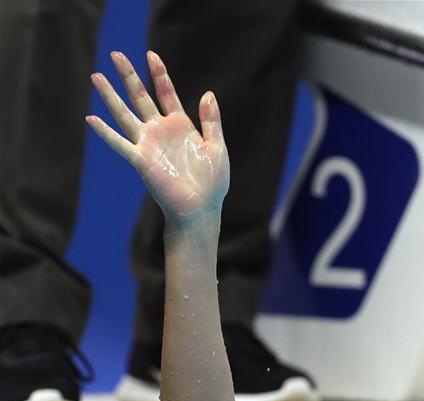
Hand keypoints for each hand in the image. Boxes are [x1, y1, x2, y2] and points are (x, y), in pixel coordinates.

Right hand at [87, 51, 228, 221]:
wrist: (201, 209)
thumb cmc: (212, 183)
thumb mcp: (216, 147)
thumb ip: (211, 121)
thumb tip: (208, 93)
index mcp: (180, 126)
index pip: (166, 93)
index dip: (159, 74)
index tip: (151, 55)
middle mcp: (161, 132)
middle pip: (141, 97)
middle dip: (129, 76)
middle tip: (115, 54)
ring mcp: (149, 145)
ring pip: (126, 115)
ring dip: (111, 97)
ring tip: (96, 76)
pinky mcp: (141, 161)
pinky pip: (120, 144)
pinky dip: (106, 133)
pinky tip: (91, 119)